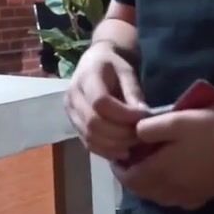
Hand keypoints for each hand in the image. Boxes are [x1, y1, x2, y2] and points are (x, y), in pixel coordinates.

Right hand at [65, 41, 148, 161]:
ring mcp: (70, 112)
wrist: (95, 63)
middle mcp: (73, 95)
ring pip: (90, 137)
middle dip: (120, 134)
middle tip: (141, 135)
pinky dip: (106, 151)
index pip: (100, 102)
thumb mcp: (127, 71)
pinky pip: (88, 144)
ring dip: (115, 145)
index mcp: (87, 76)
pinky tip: (123, 150)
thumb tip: (143, 116)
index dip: (124, 114)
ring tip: (134, 143)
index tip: (143, 116)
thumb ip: (134, 92)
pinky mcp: (74, 125)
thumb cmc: (114, 65)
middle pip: (93, 123)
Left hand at [112, 110, 213, 209]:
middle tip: (130, 161)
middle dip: (132, 178)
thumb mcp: (176, 120)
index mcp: (161, 171)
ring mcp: (189, 196)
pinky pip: (177, 200)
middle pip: (143, 191)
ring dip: (148, 185)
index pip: (130, 179)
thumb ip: (149, 128)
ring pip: (159, 197)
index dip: (118, 170)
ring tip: (148, 167)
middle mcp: (172, 189)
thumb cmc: (211, 132)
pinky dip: (168, 192)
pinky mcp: (203, 196)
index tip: (116, 157)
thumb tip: (135, 135)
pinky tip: (172, 179)